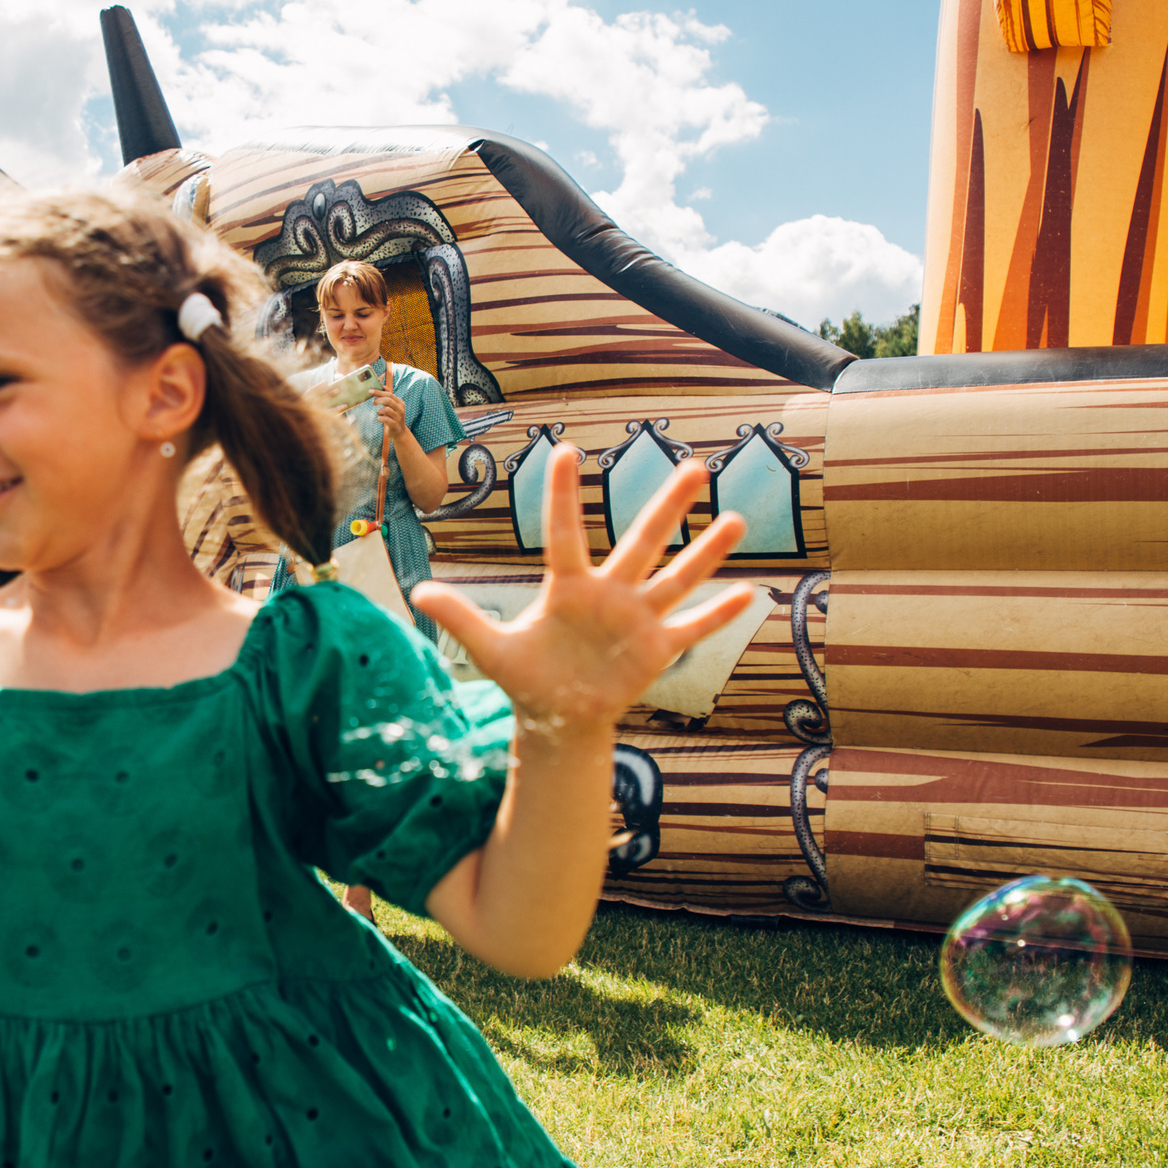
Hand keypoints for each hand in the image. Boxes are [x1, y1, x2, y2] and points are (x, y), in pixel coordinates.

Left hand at [374, 389, 408, 441]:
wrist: (399, 432)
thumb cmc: (393, 417)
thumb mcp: (392, 406)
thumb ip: (388, 397)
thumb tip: (383, 386)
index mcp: (400, 402)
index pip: (389, 394)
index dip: (379, 392)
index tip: (370, 391)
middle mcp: (401, 409)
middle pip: (388, 400)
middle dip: (378, 399)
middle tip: (373, 403)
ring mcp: (398, 417)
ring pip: (386, 409)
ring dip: (379, 410)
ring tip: (379, 413)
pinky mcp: (395, 425)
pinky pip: (386, 419)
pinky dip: (380, 418)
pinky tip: (379, 419)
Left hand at [411, 449, 752, 734]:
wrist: (558, 717)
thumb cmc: (527, 678)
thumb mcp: (491, 650)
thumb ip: (461, 619)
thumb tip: (418, 592)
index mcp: (568, 587)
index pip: (565, 533)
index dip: (564, 496)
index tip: (566, 450)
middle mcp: (610, 593)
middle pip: (643, 542)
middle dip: (668, 507)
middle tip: (691, 467)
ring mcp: (638, 620)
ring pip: (678, 578)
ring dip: (707, 553)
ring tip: (736, 519)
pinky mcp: (657, 650)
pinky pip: (692, 628)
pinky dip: (718, 615)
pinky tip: (748, 593)